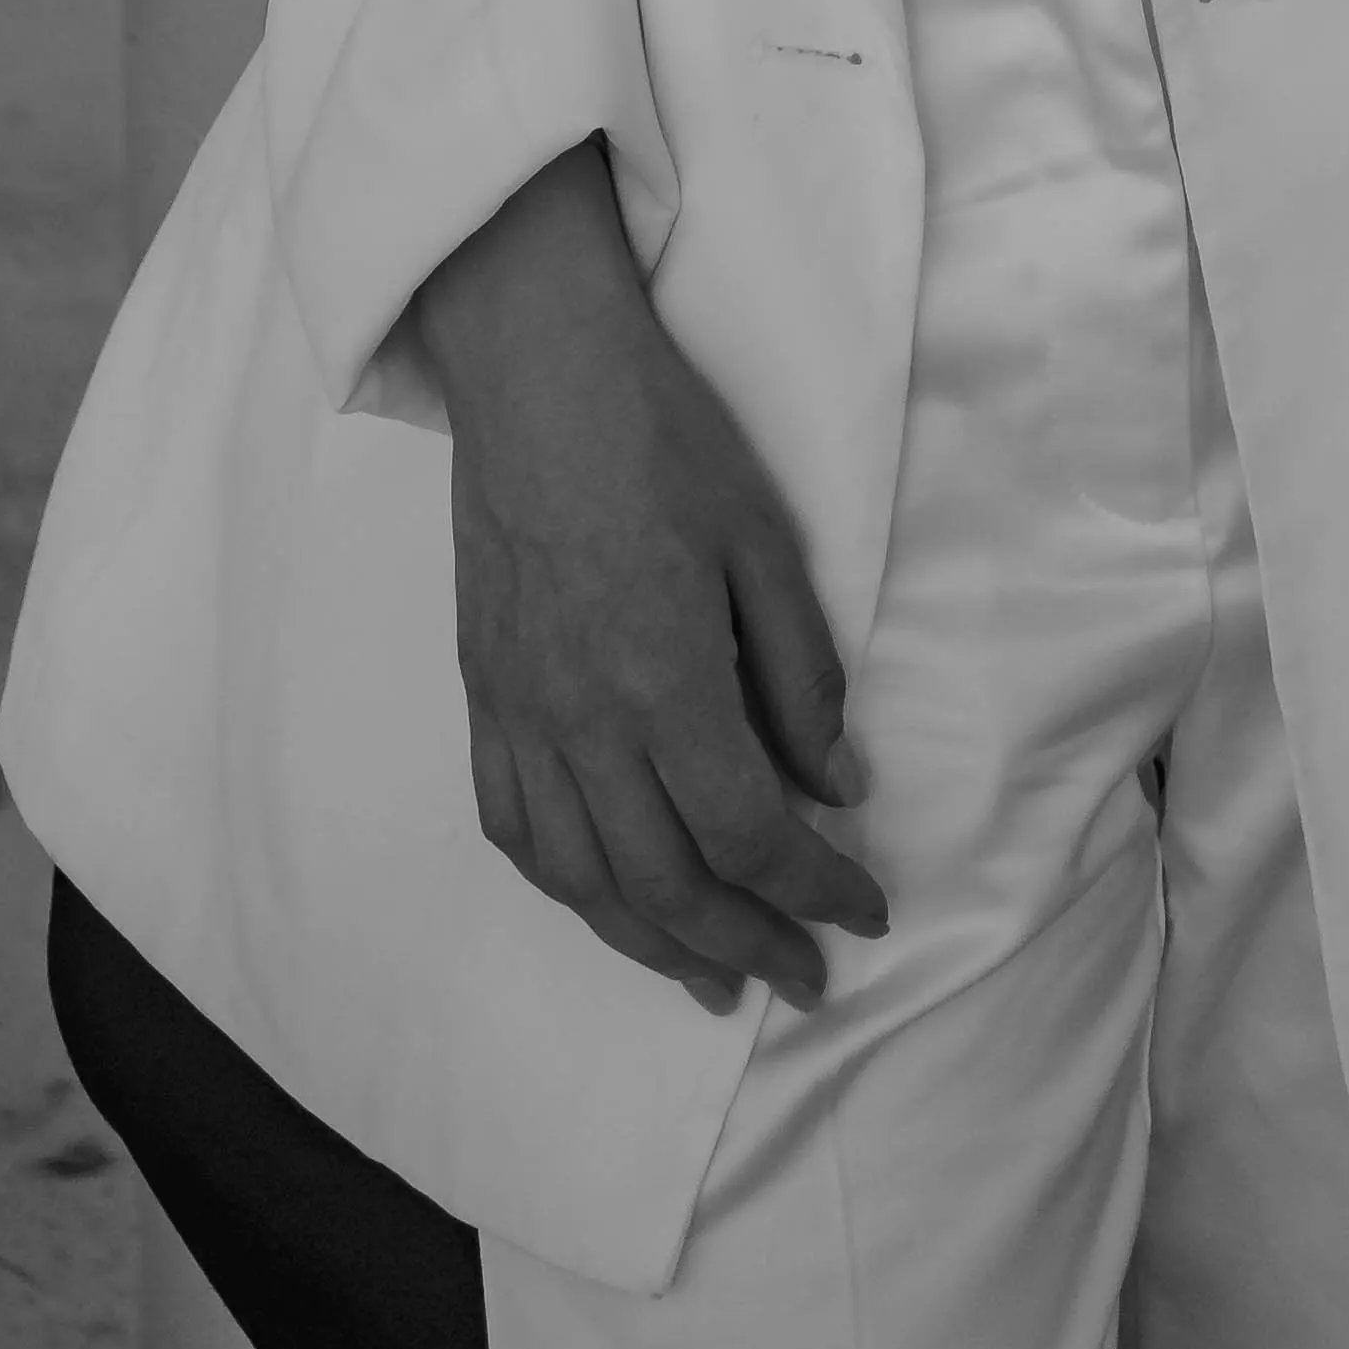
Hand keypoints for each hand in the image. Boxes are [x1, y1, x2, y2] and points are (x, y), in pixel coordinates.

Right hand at [408, 147, 887, 1014]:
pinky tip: (603, 899)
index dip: (814, 890)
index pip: (750, 832)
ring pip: (581, 879)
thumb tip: (839, 784)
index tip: (867, 913)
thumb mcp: (764, 538)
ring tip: (712, 978)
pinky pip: (511, 826)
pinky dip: (564, 886)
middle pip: (665, 882)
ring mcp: (521, 715)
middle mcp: (584, 721)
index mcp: (666, 681)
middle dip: (746, 945)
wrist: (536, 369)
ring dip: (653, 945)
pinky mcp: (481, 695)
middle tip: (803, 979)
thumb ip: (800, 673)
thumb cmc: (663, 435)